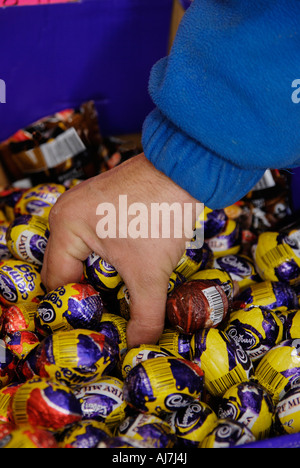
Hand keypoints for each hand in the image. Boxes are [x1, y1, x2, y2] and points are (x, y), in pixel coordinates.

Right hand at [41, 153, 200, 347]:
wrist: (184, 171)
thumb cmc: (160, 214)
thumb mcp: (150, 272)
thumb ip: (145, 316)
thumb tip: (138, 348)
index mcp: (65, 228)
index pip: (59, 283)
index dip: (77, 310)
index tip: (97, 327)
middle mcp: (65, 214)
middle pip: (66, 269)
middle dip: (86, 294)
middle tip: (105, 317)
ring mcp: (82, 205)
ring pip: (80, 255)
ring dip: (96, 277)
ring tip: (115, 299)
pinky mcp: (99, 203)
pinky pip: (92, 240)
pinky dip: (104, 259)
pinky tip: (122, 272)